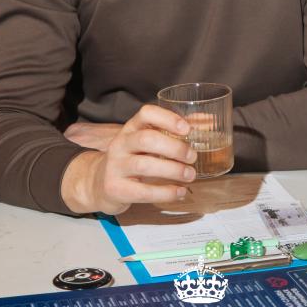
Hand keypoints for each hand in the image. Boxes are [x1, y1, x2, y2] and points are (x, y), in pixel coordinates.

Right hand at [61, 104, 196, 215]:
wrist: (98, 183)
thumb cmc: (131, 159)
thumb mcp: (147, 142)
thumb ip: (174, 132)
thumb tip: (208, 121)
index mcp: (131, 128)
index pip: (146, 113)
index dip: (167, 118)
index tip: (187, 128)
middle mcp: (121, 143)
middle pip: (147, 139)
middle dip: (174, 147)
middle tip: (193, 157)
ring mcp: (115, 166)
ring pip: (144, 165)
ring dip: (172, 170)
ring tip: (190, 175)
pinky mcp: (115, 188)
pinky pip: (142, 191)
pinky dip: (165, 192)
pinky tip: (180, 192)